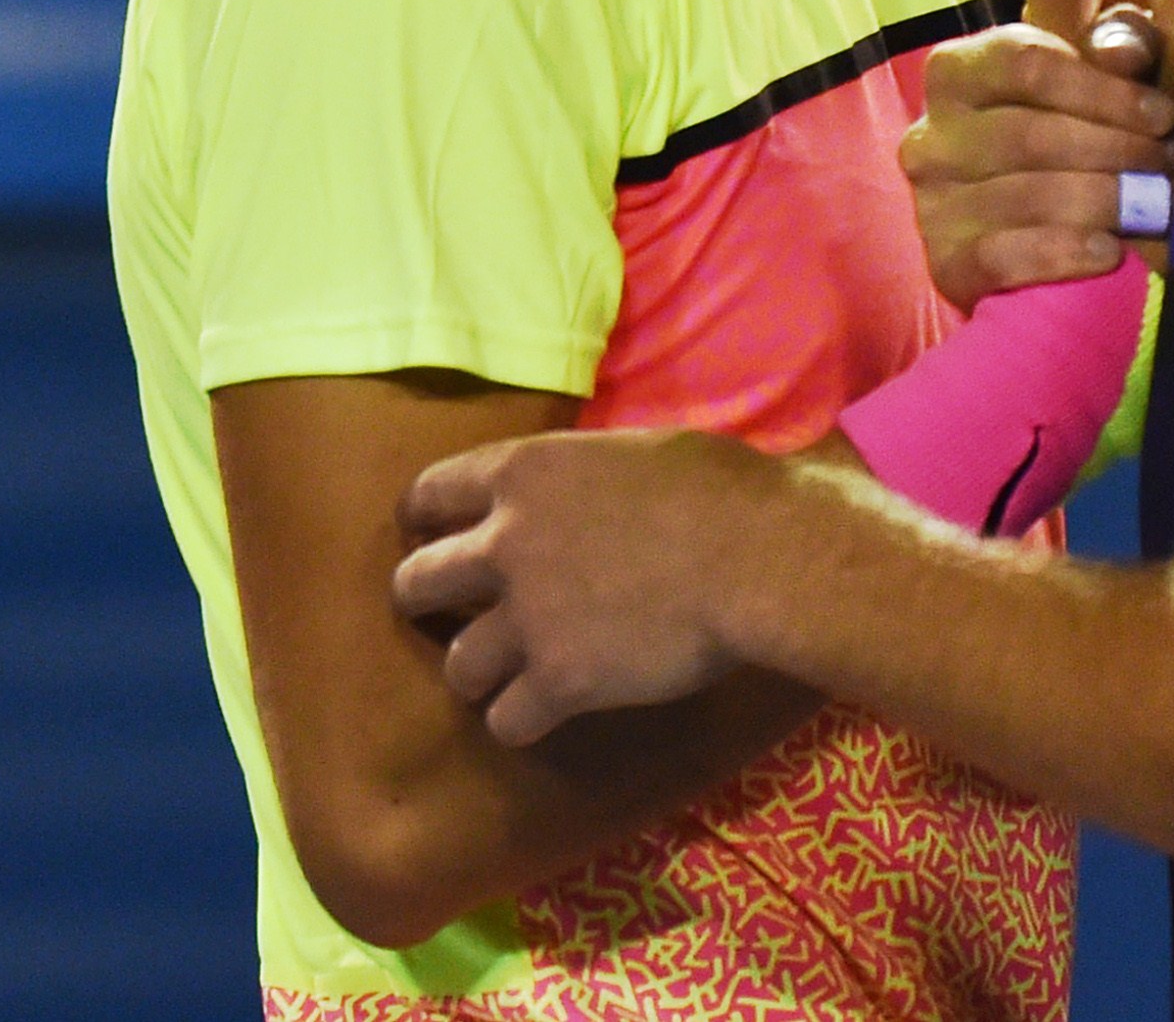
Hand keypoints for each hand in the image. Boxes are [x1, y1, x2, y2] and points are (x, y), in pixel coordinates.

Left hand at [392, 428, 769, 746]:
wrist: (758, 557)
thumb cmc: (718, 488)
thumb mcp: (631, 452)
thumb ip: (581, 477)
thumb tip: (582, 493)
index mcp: (524, 472)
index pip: (428, 493)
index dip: (424, 519)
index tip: (427, 535)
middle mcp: (505, 543)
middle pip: (415, 583)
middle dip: (423, 601)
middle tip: (447, 615)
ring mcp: (528, 618)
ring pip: (457, 666)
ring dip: (477, 673)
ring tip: (505, 678)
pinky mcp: (560, 680)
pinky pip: (506, 721)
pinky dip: (521, 721)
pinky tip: (544, 716)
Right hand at [903, 0, 1173, 308]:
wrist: (1037, 260)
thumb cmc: (1069, 143)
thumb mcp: (1071, 70)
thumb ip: (1069, 4)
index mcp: (956, 72)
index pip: (1024, 61)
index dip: (1101, 87)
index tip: (1162, 111)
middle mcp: (928, 134)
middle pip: (1029, 131)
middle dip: (1114, 148)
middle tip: (1170, 165)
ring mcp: (930, 204)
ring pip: (1025, 193)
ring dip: (1103, 201)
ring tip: (1153, 210)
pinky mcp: (944, 264)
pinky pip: (1005, 256)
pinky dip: (1064, 252)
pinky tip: (1109, 253)